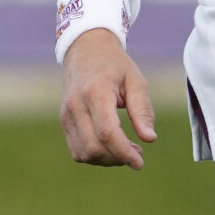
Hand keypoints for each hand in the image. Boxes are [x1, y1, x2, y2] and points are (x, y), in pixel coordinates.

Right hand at [59, 29, 156, 169]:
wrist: (85, 51)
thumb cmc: (115, 66)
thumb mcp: (136, 81)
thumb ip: (142, 110)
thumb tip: (150, 139)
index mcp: (96, 93)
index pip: (107, 132)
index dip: (124, 152)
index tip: (140, 163)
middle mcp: (76, 106)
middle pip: (94, 147)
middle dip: (117, 158)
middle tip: (137, 153)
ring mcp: (66, 115)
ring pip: (84, 153)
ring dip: (107, 160)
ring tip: (126, 150)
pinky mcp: (64, 122)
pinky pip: (77, 150)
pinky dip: (95, 156)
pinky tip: (110, 147)